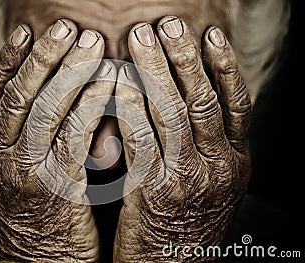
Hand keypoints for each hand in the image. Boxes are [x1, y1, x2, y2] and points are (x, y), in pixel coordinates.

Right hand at [0, 19, 115, 261]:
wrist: (40, 258)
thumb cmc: (36, 208)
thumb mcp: (18, 166)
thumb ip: (25, 132)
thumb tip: (50, 86)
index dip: (11, 59)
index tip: (30, 31)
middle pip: (19, 94)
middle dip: (44, 57)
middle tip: (67, 27)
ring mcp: (22, 172)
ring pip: (45, 109)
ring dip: (70, 72)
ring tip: (92, 43)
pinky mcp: (55, 186)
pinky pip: (75, 134)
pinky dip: (93, 103)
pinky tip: (109, 81)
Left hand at [114, 16, 250, 261]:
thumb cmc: (189, 221)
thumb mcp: (211, 182)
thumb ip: (206, 145)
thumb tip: (190, 98)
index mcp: (236, 160)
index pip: (236, 103)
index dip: (224, 65)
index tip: (209, 33)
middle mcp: (220, 166)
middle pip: (204, 99)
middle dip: (185, 57)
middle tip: (168, 22)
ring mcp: (189, 179)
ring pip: (173, 113)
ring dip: (156, 71)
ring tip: (141, 38)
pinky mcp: (155, 193)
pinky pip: (143, 141)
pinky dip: (132, 108)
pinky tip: (120, 83)